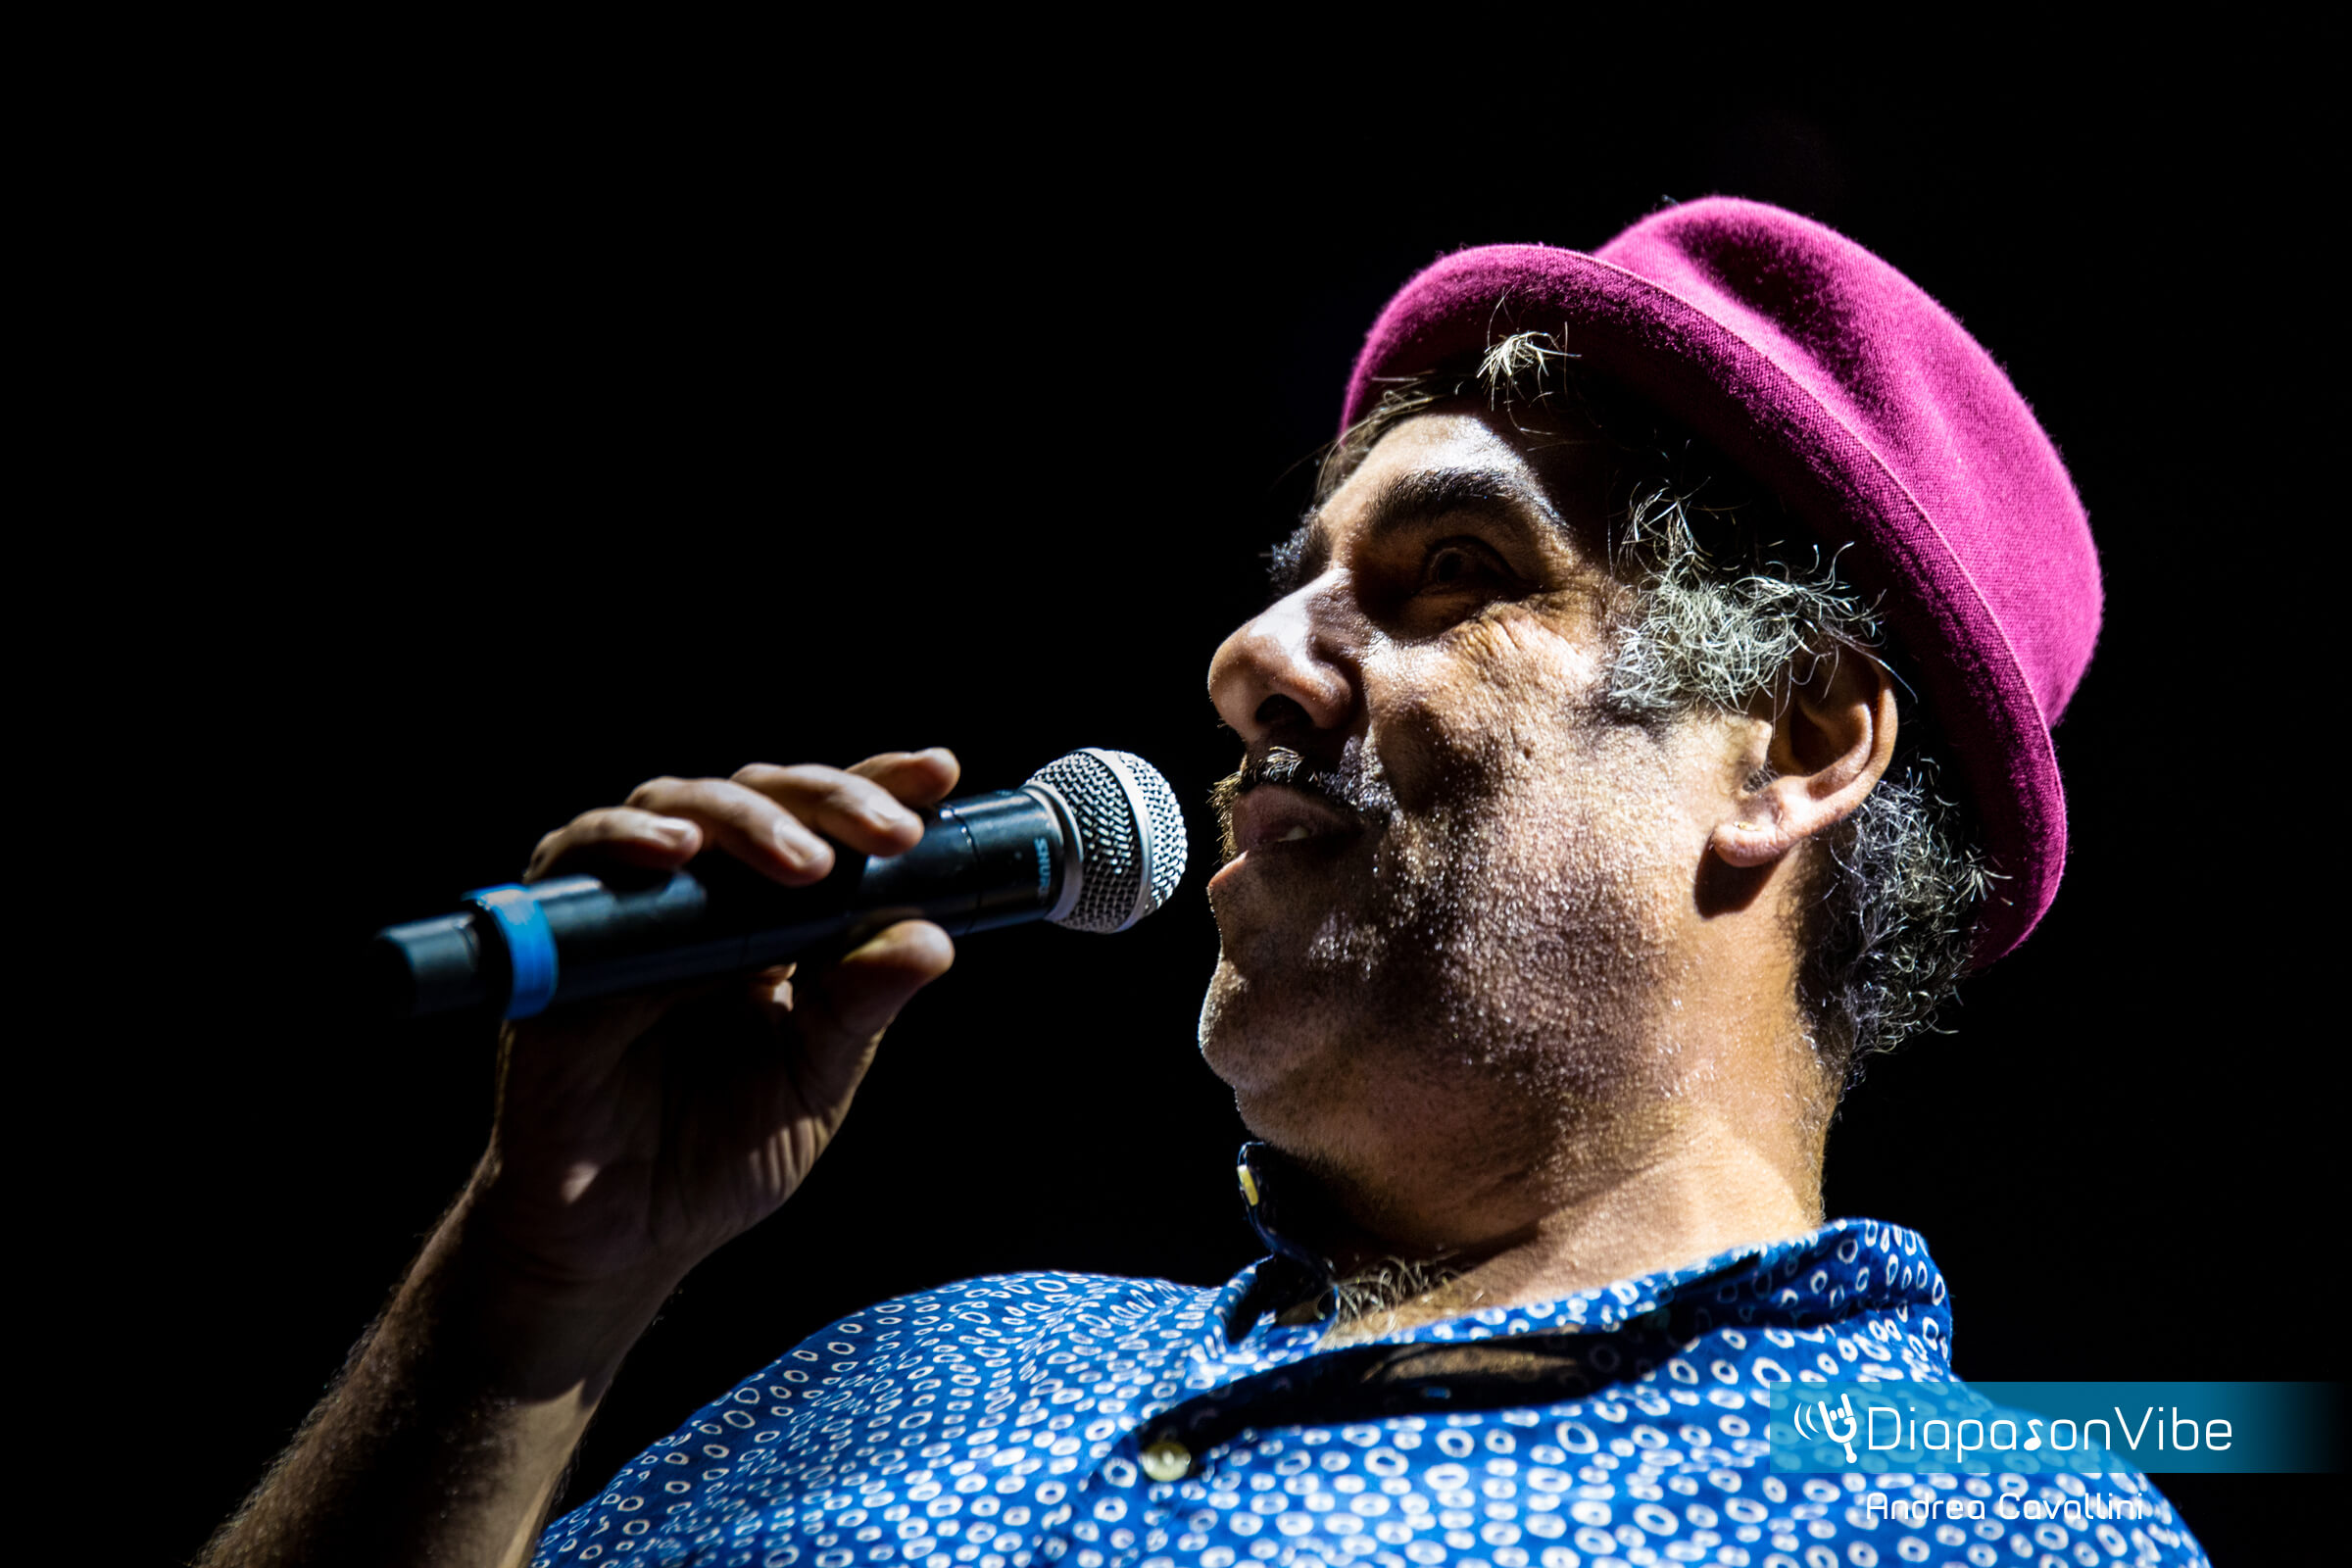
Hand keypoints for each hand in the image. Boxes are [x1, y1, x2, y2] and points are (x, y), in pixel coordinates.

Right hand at [470, 748, 961, 1308]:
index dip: (875, 787)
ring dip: (745, 818)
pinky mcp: (562, 944)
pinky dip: (627, 842)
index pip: (823, 825)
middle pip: (756, 795)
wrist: (621, 1240)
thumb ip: (863, 1006)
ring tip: (806, 862)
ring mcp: (629, 911)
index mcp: (771, 919)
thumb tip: (934, 939)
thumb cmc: (717, 1154)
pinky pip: (580, 864)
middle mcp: (699, 899)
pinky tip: (680, 852)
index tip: (939, 773)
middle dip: (829, 800)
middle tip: (889, 835)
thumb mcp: (815, 1078)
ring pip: (675, 805)